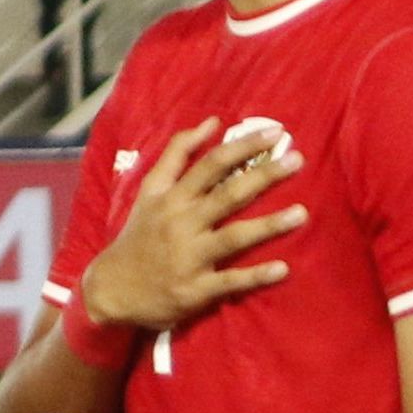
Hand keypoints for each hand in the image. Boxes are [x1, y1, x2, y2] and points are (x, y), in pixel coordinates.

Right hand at [72, 117, 306, 341]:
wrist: (110, 290)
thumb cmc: (139, 236)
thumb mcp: (150, 191)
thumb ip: (178, 154)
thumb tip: (211, 122)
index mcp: (171, 198)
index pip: (211, 164)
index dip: (243, 146)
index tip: (275, 133)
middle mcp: (181, 224)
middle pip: (228, 194)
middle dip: (264, 176)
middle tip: (297, 160)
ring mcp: (188, 258)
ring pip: (233, 237)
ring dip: (268, 225)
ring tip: (301, 213)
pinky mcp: (194, 290)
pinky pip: (230, 282)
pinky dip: (256, 276)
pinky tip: (282, 269)